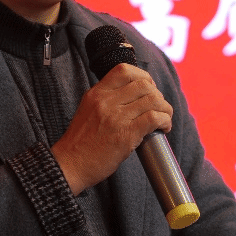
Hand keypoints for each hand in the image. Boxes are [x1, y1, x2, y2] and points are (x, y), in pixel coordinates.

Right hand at [51, 63, 173, 194]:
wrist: (70, 165)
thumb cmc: (80, 143)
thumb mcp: (88, 110)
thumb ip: (106, 100)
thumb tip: (133, 97)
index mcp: (96, 93)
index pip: (124, 70)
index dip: (143, 76)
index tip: (149, 89)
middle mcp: (106, 101)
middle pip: (144, 84)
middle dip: (158, 95)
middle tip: (158, 107)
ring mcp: (116, 117)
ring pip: (153, 100)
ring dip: (165, 109)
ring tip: (164, 119)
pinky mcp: (125, 135)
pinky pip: (154, 118)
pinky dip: (165, 121)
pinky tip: (163, 128)